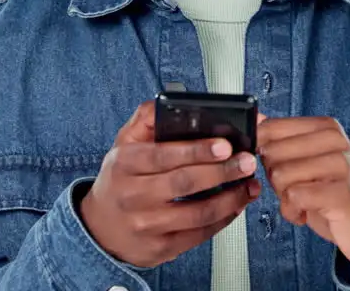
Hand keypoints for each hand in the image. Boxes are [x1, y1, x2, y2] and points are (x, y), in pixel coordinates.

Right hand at [78, 101, 261, 267]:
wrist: (101, 227)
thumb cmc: (120, 179)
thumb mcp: (124, 144)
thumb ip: (147, 118)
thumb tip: (172, 102)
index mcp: (124, 164)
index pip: (163, 155)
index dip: (196, 150)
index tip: (224, 144)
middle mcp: (133, 196)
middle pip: (184, 183)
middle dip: (222, 171)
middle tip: (246, 161)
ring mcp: (147, 225)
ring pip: (197, 213)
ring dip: (230, 198)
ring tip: (248, 185)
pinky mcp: (162, 248)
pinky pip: (200, 234)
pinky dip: (224, 219)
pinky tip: (235, 205)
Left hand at [258, 115, 349, 275]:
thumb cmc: (338, 193)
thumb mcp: (308, 161)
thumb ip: (282, 140)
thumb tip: (256, 119)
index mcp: (325, 127)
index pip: (271, 127)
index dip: (262, 152)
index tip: (278, 167)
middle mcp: (335, 140)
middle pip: (272, 152)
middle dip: (274, 178)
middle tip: (296, 189)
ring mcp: (341, 165)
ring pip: (280, 174)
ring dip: (284, 197)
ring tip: (304, 202)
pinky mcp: (341, 193)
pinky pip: (294, 196)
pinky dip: (292, 211)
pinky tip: (306, 213)